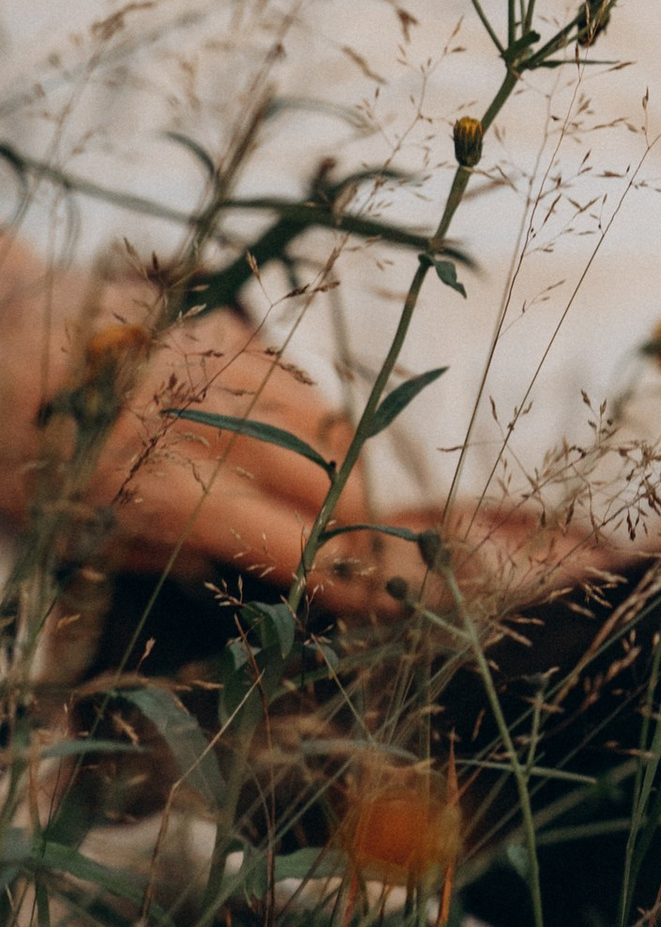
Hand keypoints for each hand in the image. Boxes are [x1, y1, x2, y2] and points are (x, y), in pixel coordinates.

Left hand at [0, 248, 381, 601]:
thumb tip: (239, 574)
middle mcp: (210, 425)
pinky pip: (294, 378)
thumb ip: (161, 553)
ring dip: (343, 467)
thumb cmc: (20, 452)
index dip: (337, 575)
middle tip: (355, 551)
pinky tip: (292, 438)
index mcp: (168, 490)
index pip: (292, 541)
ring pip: (326, 423)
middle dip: (356, 523)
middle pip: (328, 480)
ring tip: (336, 497)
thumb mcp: (71, 530)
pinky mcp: (221, 329)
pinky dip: (308, 415)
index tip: (360, 597)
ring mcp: (223, 368)